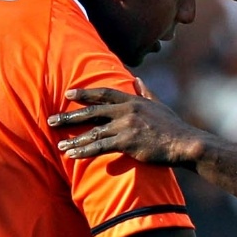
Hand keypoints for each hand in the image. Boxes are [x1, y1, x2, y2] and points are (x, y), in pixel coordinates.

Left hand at [49, 87, 207, 164]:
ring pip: (93, 132)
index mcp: (133, 100)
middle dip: (69, 117)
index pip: (103, 94)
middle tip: (51, 120)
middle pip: (92, 112)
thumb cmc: (174, 128)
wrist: (185, 143)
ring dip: (74, 140)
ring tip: (60, 146)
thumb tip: (137, 80)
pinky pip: (100, 147)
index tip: (69, 94)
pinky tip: (73, 155)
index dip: (85, 94)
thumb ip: (145, 93)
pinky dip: (85, 151)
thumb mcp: (159, 105)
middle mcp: (126, 110)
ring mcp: (126, 126)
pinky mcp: (127, 142)